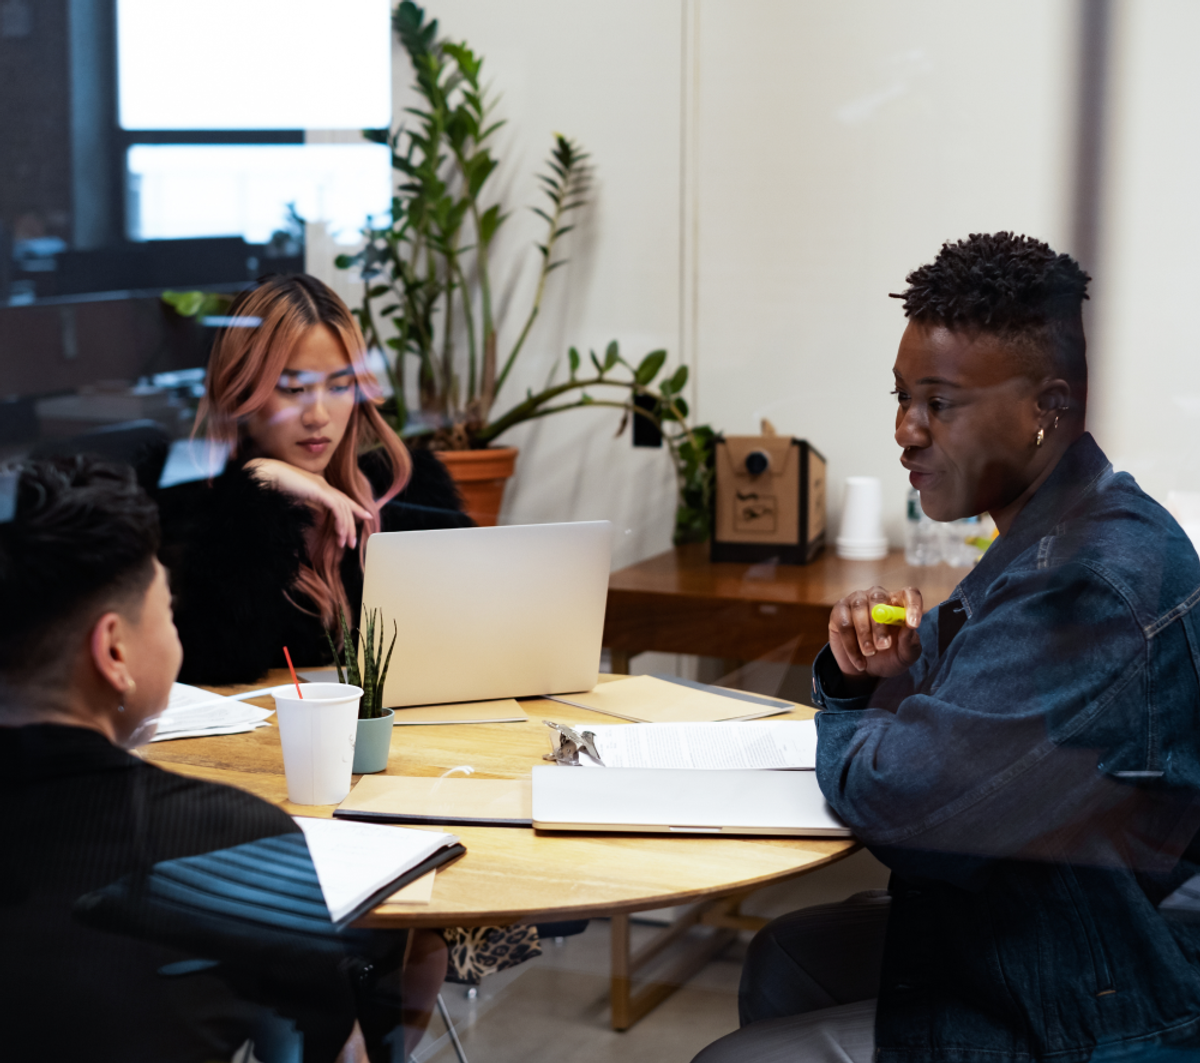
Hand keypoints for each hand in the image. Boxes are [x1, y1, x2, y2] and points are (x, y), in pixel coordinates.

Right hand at [245, 458, 371, 548]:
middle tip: (352, 542)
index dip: (354, 508)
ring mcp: (322, 486)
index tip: (365, 517)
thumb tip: (313, 518)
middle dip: (352, 524)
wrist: (264, 475)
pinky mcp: (319, 490)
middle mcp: (322, 484)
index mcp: (317, 485)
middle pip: (345, 504)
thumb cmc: (272, 487)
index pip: (340, 498)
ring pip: (343, 508)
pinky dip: (341, 521)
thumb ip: (305, 506)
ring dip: (346, 527)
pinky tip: (340, 534)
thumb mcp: (293, 500)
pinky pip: (337, 508)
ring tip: (345, 543)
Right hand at [828, 585, 923, 686]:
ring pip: (859, 609)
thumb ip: (910, 641)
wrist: (866, 671)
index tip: (913, 624)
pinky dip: (851, 645)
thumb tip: (909, 626)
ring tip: (870, 653)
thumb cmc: (890, 657)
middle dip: (880, 624)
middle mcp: (876, 596)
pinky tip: (860, 661)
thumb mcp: (906, 655)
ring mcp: (855, 601)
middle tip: (883, 646)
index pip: (909, 594)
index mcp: (899, 603)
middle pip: (878, 598)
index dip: (912, 605)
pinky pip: (844, 623)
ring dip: (864, 634)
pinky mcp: (839, 612)